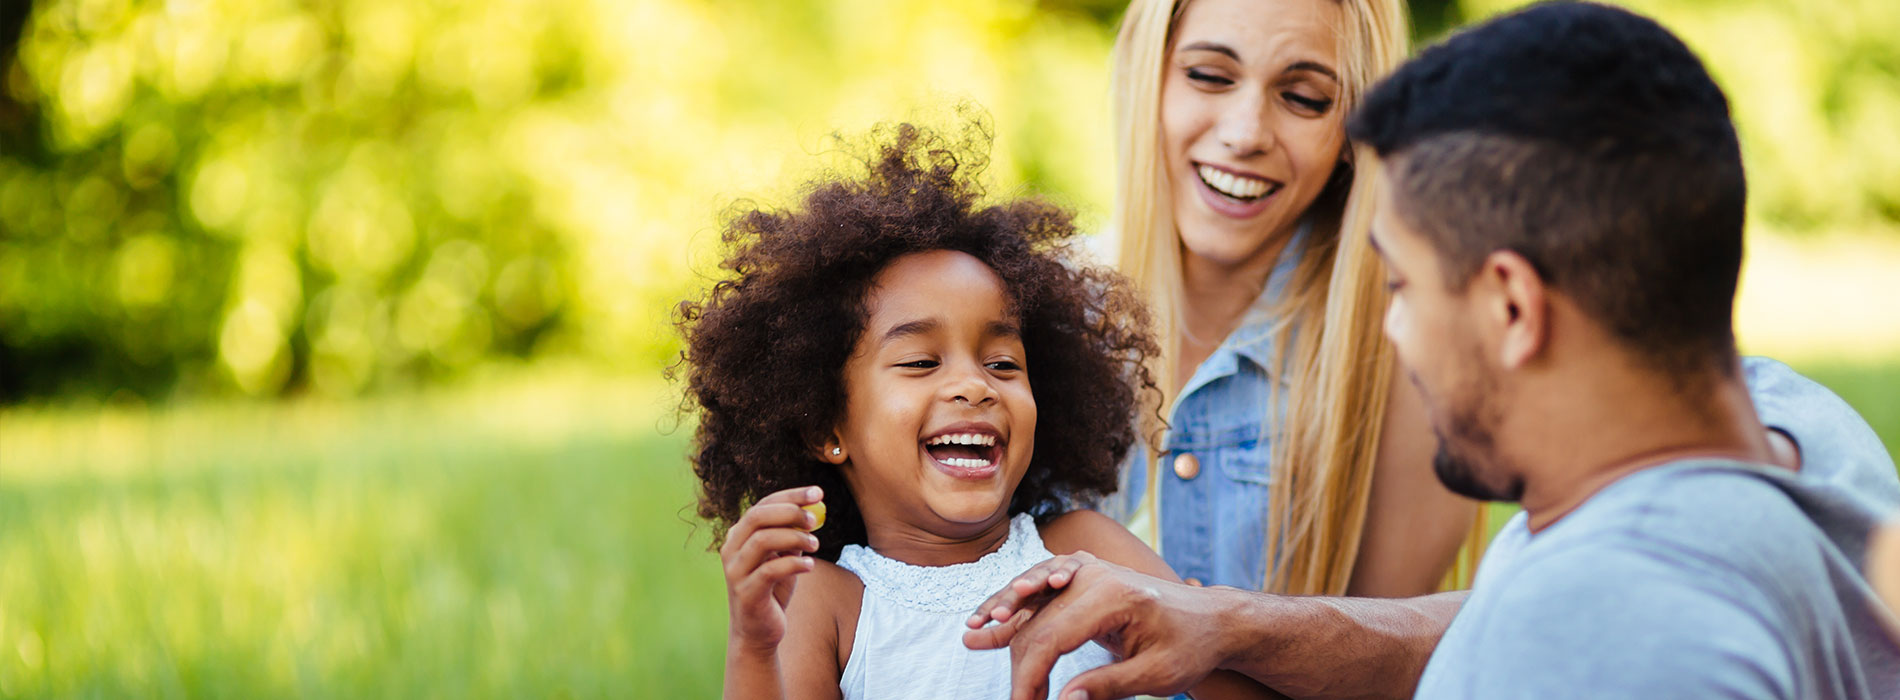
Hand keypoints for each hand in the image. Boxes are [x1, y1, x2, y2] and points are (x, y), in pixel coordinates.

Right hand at [721, 485, 823, 652]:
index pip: (762, 505)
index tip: (818, 493)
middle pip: (757, 517)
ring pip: (762, 540)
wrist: (758, 632)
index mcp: (739, 535)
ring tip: (815, 544)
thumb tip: (813, 510)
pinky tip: (810, 566)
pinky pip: (770, 570)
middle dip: (790, 512)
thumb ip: (791, 535)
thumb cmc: (772, 590)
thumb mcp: (783, 557)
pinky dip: (794, 564)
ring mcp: (735, 571)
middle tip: (815, 519)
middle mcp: (730, 549)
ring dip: (794, 538)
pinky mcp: (746, 592)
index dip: (791, 496)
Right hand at [964, 554, 1235, 699]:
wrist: (1211, 619)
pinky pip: (1041, 588)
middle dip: (1017, 662)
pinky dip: (1017, 603)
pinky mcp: (1084, 575)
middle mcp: (1094, 575)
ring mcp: (1087, 571)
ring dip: (1001, 615)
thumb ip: (1107, 686)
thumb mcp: (1157, 676)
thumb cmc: (1190, 647)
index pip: (1052, 637)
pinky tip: (994, 617)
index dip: (1030, 678)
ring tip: (972, 634)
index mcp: (1112, 596)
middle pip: (1036, 619)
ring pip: (1030, 594)